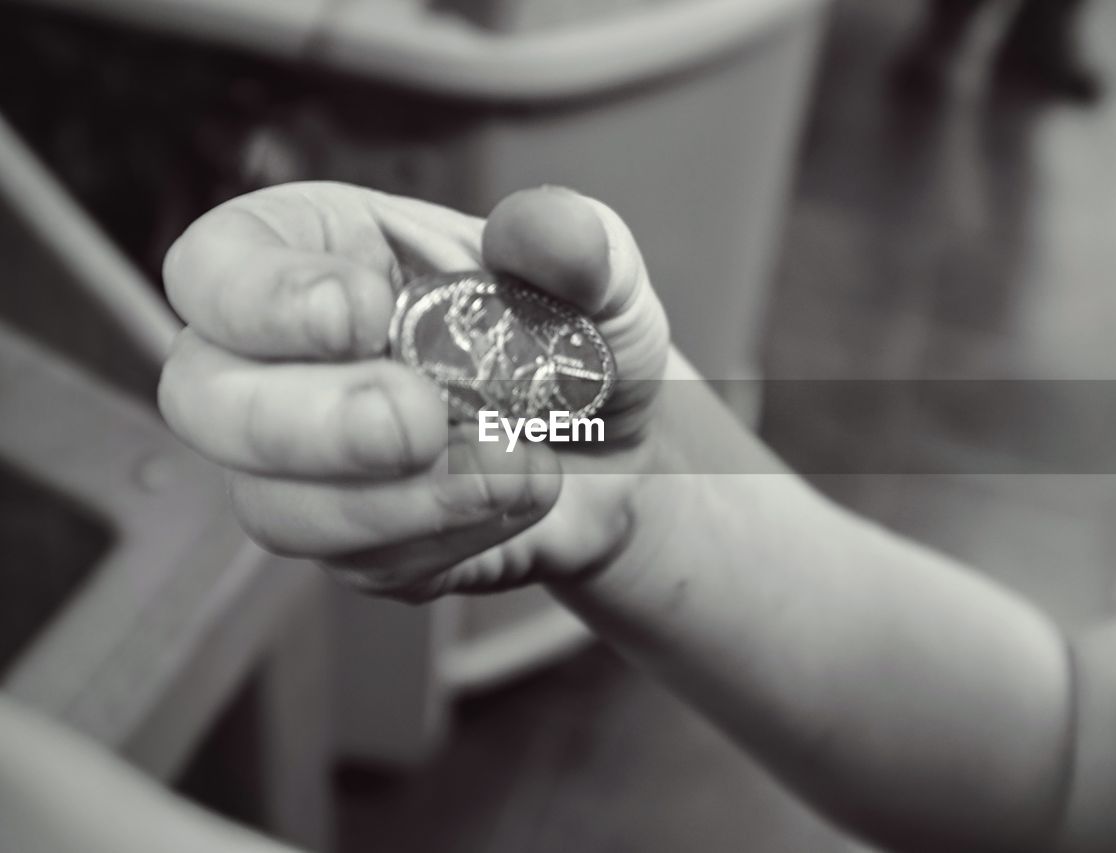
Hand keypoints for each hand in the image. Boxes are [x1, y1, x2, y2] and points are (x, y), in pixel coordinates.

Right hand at [159, 182, 670, 600]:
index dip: (261, 299)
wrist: (627, 453)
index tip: (362, 315)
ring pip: (270, 506)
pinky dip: (444, 540)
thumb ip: (576, 241)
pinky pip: (358, 564)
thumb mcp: (600, 272)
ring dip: (391, 501)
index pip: (214, 267)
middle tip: (419, 423)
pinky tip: (512, 501)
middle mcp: (288, 362)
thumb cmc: (583, 343)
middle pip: (202, 401)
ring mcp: (308, 465)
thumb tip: (541, 229)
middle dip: (309, 423)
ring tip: (514, 468)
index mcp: (324, 257)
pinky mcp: (353, 544)